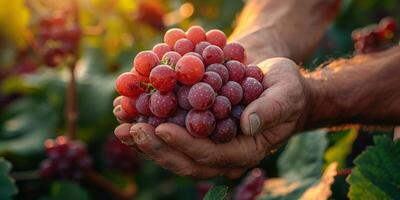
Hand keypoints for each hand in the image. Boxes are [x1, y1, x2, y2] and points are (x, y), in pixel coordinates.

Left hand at [114, 57, 311, 178]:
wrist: (276, 85)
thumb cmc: (286, 89)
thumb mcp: (286, 94)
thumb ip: (272, 109)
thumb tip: (249, 123)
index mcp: (245, 151)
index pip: (211, 155)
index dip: (185, 144)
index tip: (161, 128)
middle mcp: (223, 154)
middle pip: (185, 160)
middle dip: (156, 147)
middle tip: (130, 130)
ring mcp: (209, 144)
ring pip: (173, 152)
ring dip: (146, 140)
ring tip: (121, 124)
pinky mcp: (199, 131)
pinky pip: (172, 133)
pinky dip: (150, 125)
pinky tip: (132, 114)